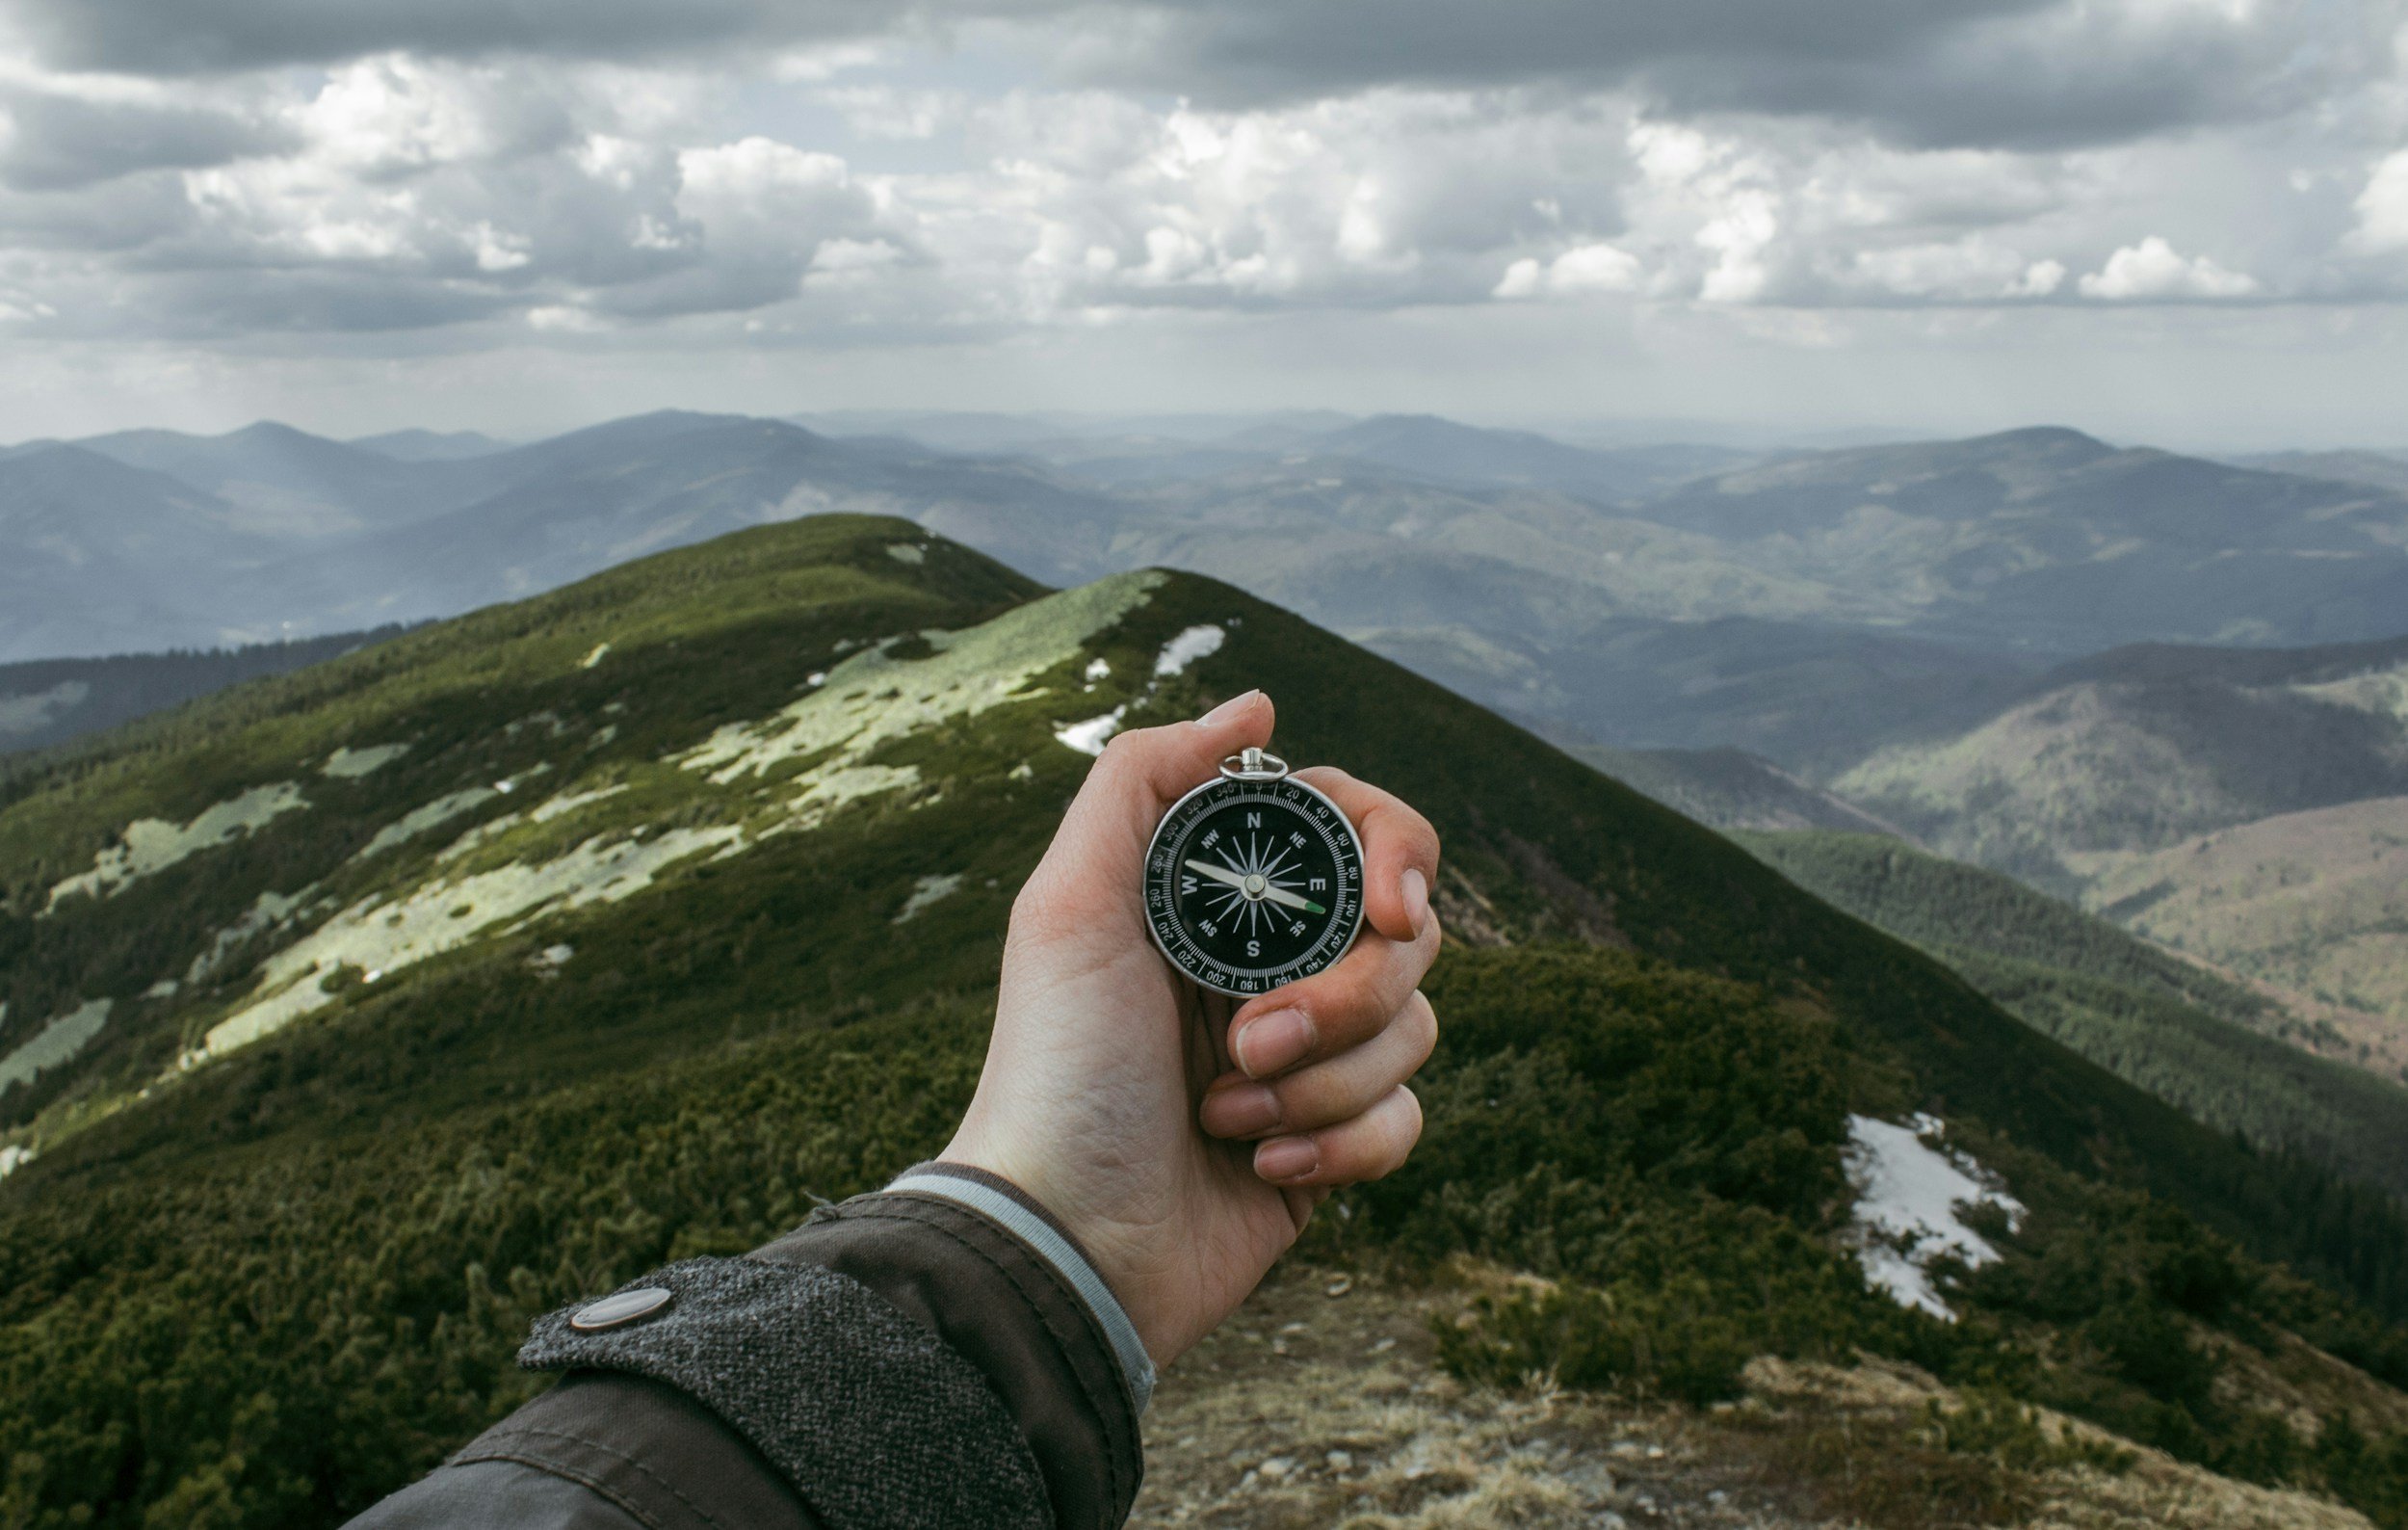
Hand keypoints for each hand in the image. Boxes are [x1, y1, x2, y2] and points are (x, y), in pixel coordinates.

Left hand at [940, 690, 1441, 1364]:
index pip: (1358, 834)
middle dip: (1341, 997)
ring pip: (1415, 1029)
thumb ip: (1147, 779)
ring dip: (1324, 1082)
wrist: (1066, 1240)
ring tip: (1227, 1115)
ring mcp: (1307, 1057)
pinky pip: (1406, 1120)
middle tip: (1249, 1041)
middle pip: (1406, 936)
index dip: (1394, 858)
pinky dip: (1342, 1146)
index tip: (1387, 909)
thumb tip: (1259, 706)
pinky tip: (1261, 1167)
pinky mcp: (1331, 1145)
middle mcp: (1271, 965)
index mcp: (1220, 898)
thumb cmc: (1057, 1069)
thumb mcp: (1070, 904)